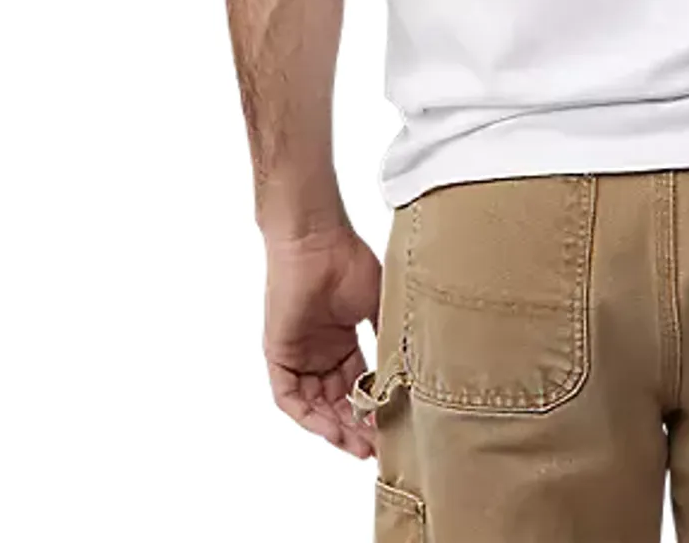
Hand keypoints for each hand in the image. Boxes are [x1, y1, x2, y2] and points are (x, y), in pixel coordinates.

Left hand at [262, 223, 384, 458]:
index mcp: (343, 341)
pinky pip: (289, 398)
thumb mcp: (379, 305)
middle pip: (337, 402)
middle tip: (378, 447)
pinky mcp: (278, 356)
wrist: (317, 241)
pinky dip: (309, 417)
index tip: (394, 429)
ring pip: (315, 406)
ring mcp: (299, 355)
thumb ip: (389, 338)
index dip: (373, 409)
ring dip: (335, 428)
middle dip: (356, 427)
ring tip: (359, 445)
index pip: (358, 386)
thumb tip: (410, 371)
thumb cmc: (349, 261)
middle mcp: (320, 353)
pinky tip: (331, 429)